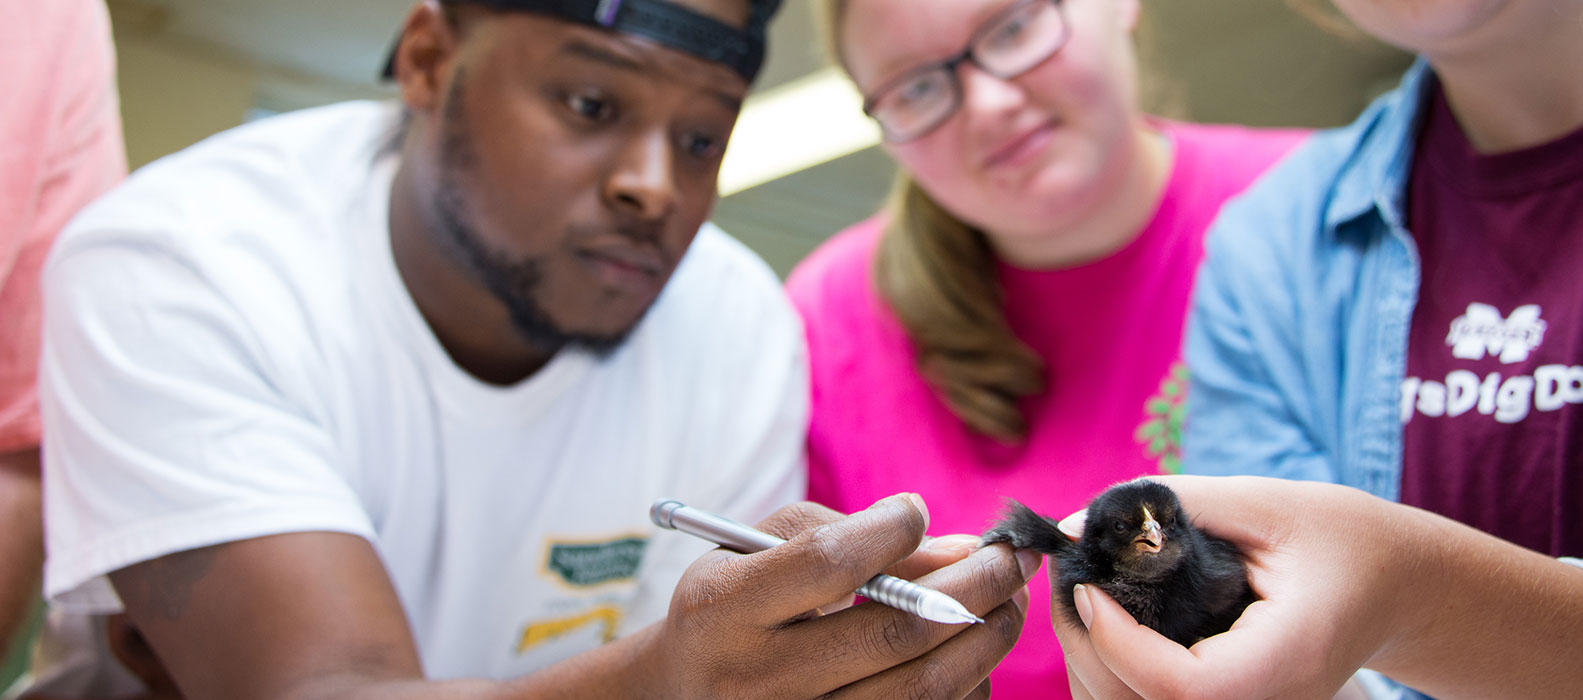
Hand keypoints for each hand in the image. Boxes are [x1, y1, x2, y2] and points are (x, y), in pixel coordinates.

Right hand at [650, 494, 1036, 698]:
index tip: (917, 512)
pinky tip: (973, 647)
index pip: (828, 563)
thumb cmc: (735, 603)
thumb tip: (961, 547)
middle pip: (895, 632)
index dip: (890, 532)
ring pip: (921, 688)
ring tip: (1009, 597)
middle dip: (975, 585)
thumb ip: (853, 535)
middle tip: (1014, 555)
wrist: (686, 693)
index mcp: (724, 611)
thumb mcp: (761, 550)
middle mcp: (757, 680)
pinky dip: (967, 681)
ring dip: (987, 636)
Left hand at [1052, 476, 1419, 699]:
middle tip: (1069, 583)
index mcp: (1284, 663)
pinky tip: (1106, 625)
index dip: (1118, 642)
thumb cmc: (1343, 540)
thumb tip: (1078, 524)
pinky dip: (1114, 674)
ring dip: (1093, 664)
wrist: (1397, 589)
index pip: (1182, 685)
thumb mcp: (1266, 504)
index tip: (1090, 586)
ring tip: (1084, 600)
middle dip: (1088, 647)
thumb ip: (1173, 506)